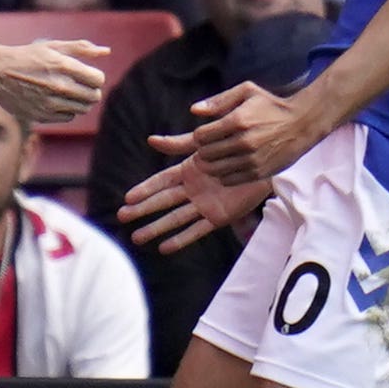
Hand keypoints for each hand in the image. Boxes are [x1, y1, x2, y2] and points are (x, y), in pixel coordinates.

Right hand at [0, 37, 106, 124]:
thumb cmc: (28, 56)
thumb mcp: (53, 46)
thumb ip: (81, 48)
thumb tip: (107, 51)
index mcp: (63, 66)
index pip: (98, 79)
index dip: (96, 77)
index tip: (88, 74)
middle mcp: (58, 86)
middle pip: (93, 96)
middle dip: (91, 90)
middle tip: (81, 84)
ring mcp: (49, 103)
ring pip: (83, 108)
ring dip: (81, 101)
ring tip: (69, 91)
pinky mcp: (41, 115)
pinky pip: (68, 117)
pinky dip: (68, 110)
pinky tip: (58, 100)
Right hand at [118, 143, 271, 254]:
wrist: (266, 161)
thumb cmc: (237, 148)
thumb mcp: (206, 144)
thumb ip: (179, 144)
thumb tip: (151, 139)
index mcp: (190, 171)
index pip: (161, 182)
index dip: (145, 189)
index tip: (127, 198)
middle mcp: (194, 189)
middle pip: (163, 202)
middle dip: (143, 210)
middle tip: (122, 217)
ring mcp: (205, 204)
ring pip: (176, 218)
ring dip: (156, 228)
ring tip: (137, 238)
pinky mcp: (219, 216)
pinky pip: (198, 229)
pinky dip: (182, 239)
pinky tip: (165, 247)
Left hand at [160, 80, 320, 187]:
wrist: (303, 123)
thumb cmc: (272, 106)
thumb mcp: (247, 92)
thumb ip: (219, 100)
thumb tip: (194, 110)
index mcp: (237, 120)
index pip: (201, 136)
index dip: (199, 136)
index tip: (207, 134)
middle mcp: (243, 142)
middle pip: (205, 154)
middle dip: (204, 150)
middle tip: (211, 146)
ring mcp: (251, 160)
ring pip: (214, 169)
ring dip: (211, 164)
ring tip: (218, 156)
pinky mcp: (258, 173)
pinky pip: (228, 180)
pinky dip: (223, 175)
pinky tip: (230, 165)